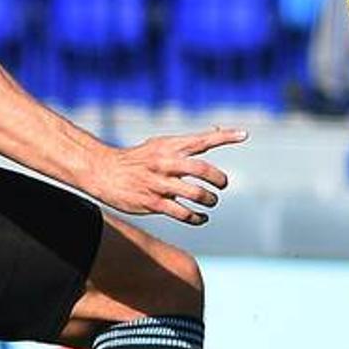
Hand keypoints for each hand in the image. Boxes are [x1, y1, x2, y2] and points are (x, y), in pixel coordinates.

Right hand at [88, 126, 242, 225]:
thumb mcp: (160, 144)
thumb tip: (218, 130)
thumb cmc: (138, 159)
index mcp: (169, 146)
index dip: (224, 136)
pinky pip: (183, 214)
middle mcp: (166, 163)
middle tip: (222, 185)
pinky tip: (201, 217)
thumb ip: (188, 142)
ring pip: (195, 194)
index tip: (244, 134)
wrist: (105, 172)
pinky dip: (197, 217)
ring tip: (211, 201)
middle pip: (202, 170)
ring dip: (209, 200)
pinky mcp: (153, 203)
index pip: (201, 139)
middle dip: (218, 179)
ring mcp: (159, 184)